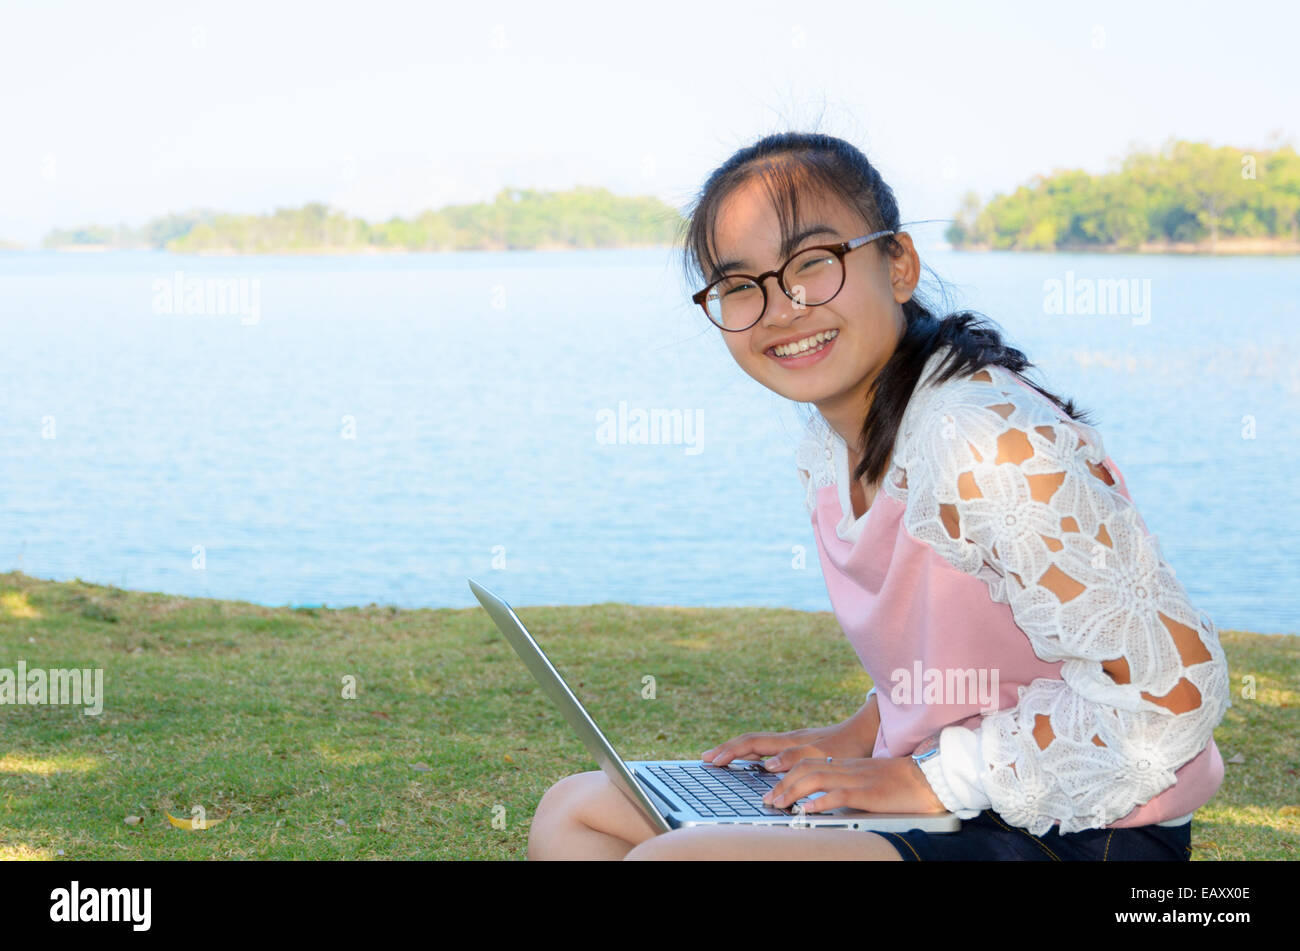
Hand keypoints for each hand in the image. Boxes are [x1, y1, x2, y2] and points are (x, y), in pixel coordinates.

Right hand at [700, 719, 872, 771]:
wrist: (868, 730)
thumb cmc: (847, 745)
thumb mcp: (822, 754)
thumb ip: (794, 758)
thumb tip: (766, 764)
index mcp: (788, 741)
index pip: (750, 744)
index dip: (729, 752)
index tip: (711, 760)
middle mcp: (787, 739)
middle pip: (749, 741)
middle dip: (725, 749)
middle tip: (705, 757)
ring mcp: (793, 740)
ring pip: (757, 744)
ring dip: (736, 750)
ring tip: (720, 757)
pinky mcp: (801, 744)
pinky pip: (768, 748)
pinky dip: (752, 753)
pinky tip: (752, 760)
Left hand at [762, 756, 947, 814]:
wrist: (930, 776)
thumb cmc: (901, 781)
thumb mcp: (868, 778)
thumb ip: (848, 783)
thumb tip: (826, 797)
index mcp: (846, 765)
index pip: (808, 762)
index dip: (786, 771)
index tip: (771, 784)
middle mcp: (847, 768)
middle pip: (805, 768)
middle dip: (781, 783)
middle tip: (767, 798)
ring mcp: (856, 779)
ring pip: (815, 779)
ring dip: (791, 792)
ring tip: (777, 804)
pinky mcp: (868, 793)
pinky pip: (838, 795)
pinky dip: (818, 802)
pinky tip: (806, 810)